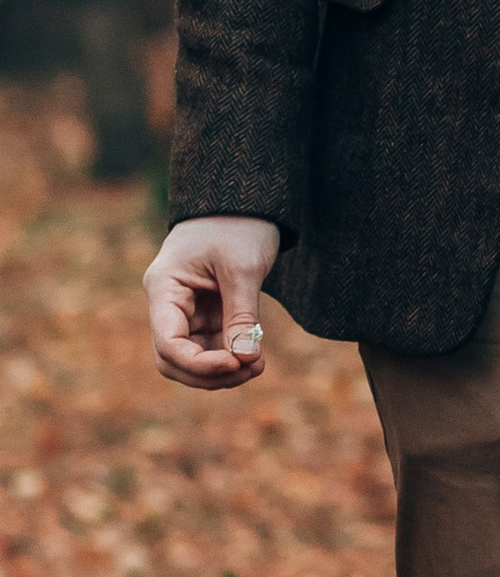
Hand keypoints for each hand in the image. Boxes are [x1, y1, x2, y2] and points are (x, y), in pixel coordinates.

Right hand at [145, 215, 280, 390]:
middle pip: (173, 359)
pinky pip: (210, 346)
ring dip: (222, 370)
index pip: (167, 342)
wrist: (247, 202)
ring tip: (258, 366)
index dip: (198, 364)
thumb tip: (244, 361)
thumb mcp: (243, 268)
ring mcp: (186, 311)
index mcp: (164, 287)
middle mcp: (168, 303)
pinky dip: (229, 357)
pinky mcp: (206, 313)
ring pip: (192, 358)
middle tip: (250, 371)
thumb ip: (242, 315)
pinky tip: (255, 358)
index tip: (235, 365)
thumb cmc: (240, 225)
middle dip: (208, 373)